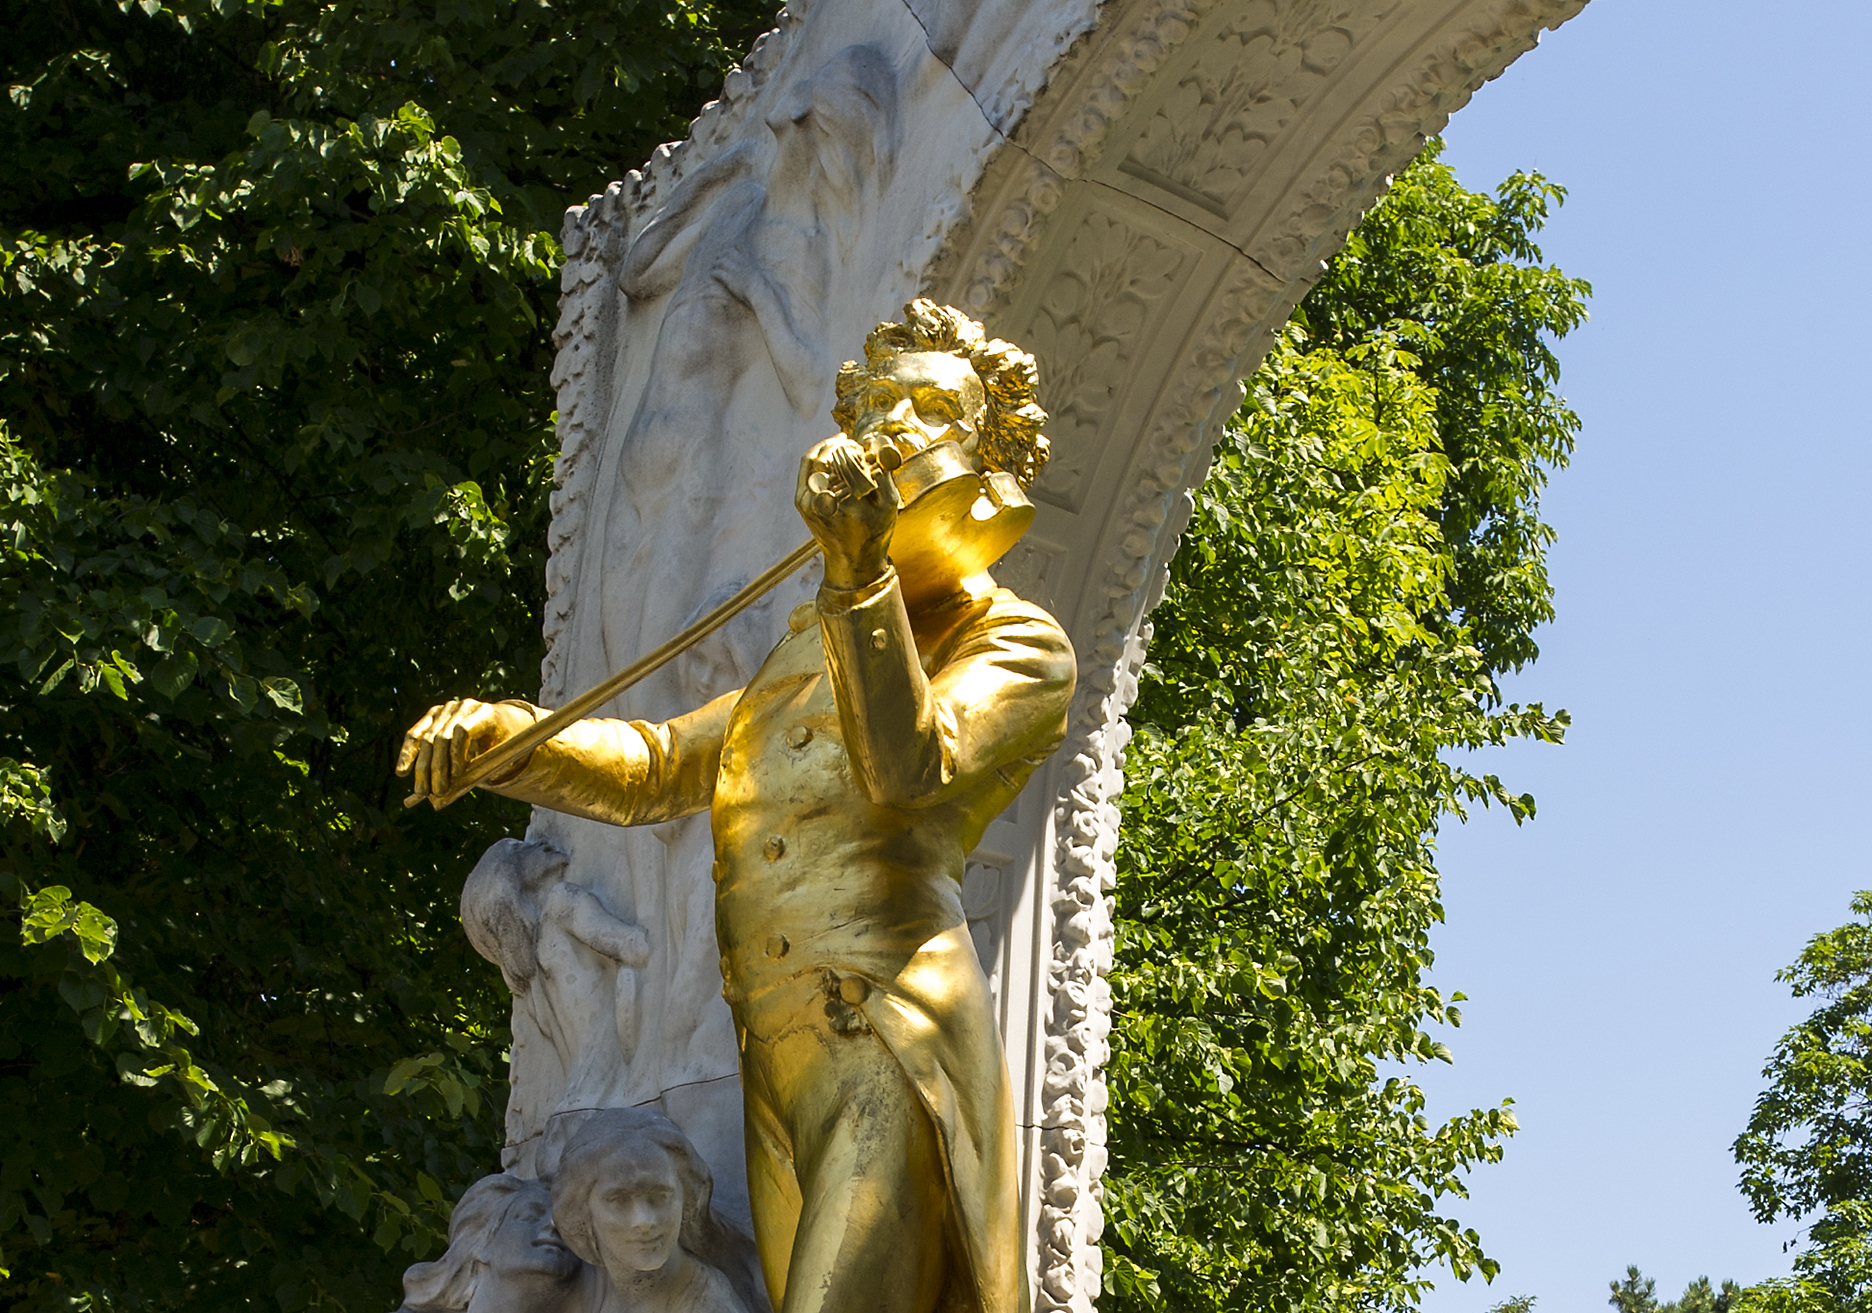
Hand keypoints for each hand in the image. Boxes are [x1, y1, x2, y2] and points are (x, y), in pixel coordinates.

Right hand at [396, 698, 536, 799]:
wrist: (499, 722)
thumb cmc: (501, 743)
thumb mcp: (503, 754)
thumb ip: (485, 768)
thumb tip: (454, 790)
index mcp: (485, 713)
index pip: (463, 731)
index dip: (457, 754)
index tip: (457, 776)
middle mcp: (463, 707)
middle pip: (442, 737)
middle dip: (437, 767)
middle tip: (435, 792)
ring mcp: (445, 709)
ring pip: (426, 739)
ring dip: (422, 767)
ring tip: (422, 791)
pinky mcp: (432, 715)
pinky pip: (415, 735)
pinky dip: (408, 754)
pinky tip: (402, 772)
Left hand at [796, 435, 898, 589]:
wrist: (850, 560)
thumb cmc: (874, 531)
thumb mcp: (888, 506)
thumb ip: (884, 472)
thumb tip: (878, 442)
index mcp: (847, 505)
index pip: (847, 462)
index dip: (856, 450)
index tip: (865, 448)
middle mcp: (822, 503)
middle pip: (827, 458)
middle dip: (841, 446)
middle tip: (854, 443)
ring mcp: (807, 503)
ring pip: (813, 459)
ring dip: (828, 447)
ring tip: (843, 442)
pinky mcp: (800, 502)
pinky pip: (807, 468)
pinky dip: (818, 456)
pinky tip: (832, 450)